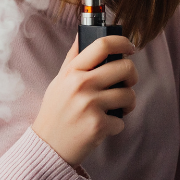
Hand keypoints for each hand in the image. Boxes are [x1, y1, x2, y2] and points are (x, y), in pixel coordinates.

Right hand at [31, 35, 137, 168]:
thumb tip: (82, 32)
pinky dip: (116, 125)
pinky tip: (102, 127)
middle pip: (125, 68)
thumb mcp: (59, 82)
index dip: (122, 42)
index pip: (102, 45)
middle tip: (126, 84)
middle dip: (131, 76)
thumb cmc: (55, 112)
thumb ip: (73, 59)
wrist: (47, 147)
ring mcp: (90, 105)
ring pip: (129, 95)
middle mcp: (81, 85)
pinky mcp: (98, 126)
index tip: (130, 48)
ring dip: (127, 104)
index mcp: (72, 71)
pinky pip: (122, 120)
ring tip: (115, 109)